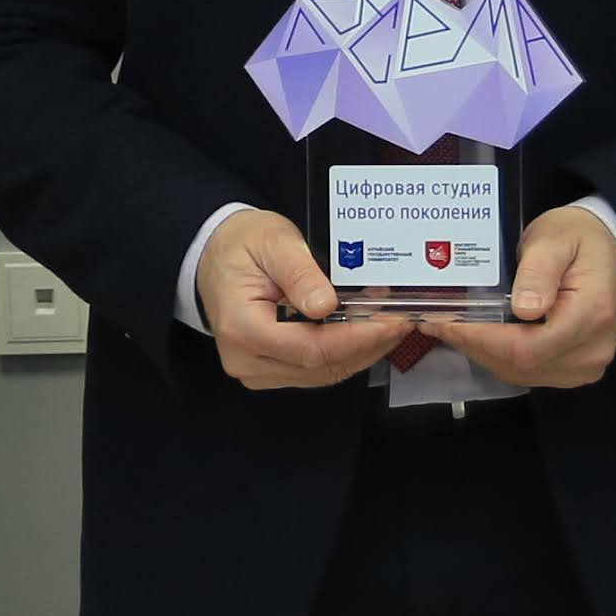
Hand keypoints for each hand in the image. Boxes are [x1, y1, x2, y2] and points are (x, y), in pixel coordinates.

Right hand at [197, 208, 411, 391]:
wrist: (213, 257)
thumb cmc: (242, 245)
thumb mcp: (273, 241)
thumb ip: (300, 273)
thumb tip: (326, 305)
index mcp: (242, 327)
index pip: (310, 348)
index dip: (356, 338)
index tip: (391, 321)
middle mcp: (246, 359)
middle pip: (320, 366)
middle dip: (367, 345)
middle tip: (401, 319)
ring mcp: (256, 370)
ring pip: (322, 373)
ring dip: (360, 351)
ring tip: (389, 323)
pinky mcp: (269, 370)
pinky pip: (315, 370)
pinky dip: (344, 353)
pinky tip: (365, 332)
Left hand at [448, 205, 615, 393]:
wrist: (613, 252)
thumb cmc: (580, 239)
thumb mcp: (556, 238)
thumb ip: (540, 270)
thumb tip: (524, 308)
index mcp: (591, 315)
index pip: (528, 347)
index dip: (482, 340)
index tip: (445, 322)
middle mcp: (593, 350)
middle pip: (521, 365)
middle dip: (473, 345)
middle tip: (434, 323)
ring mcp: (587, 366)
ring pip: (522, 374)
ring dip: (482, 354)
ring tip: (450, 328)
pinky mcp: (576, 370)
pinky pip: (530, 373)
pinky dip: (500, 358)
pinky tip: (478, 338)